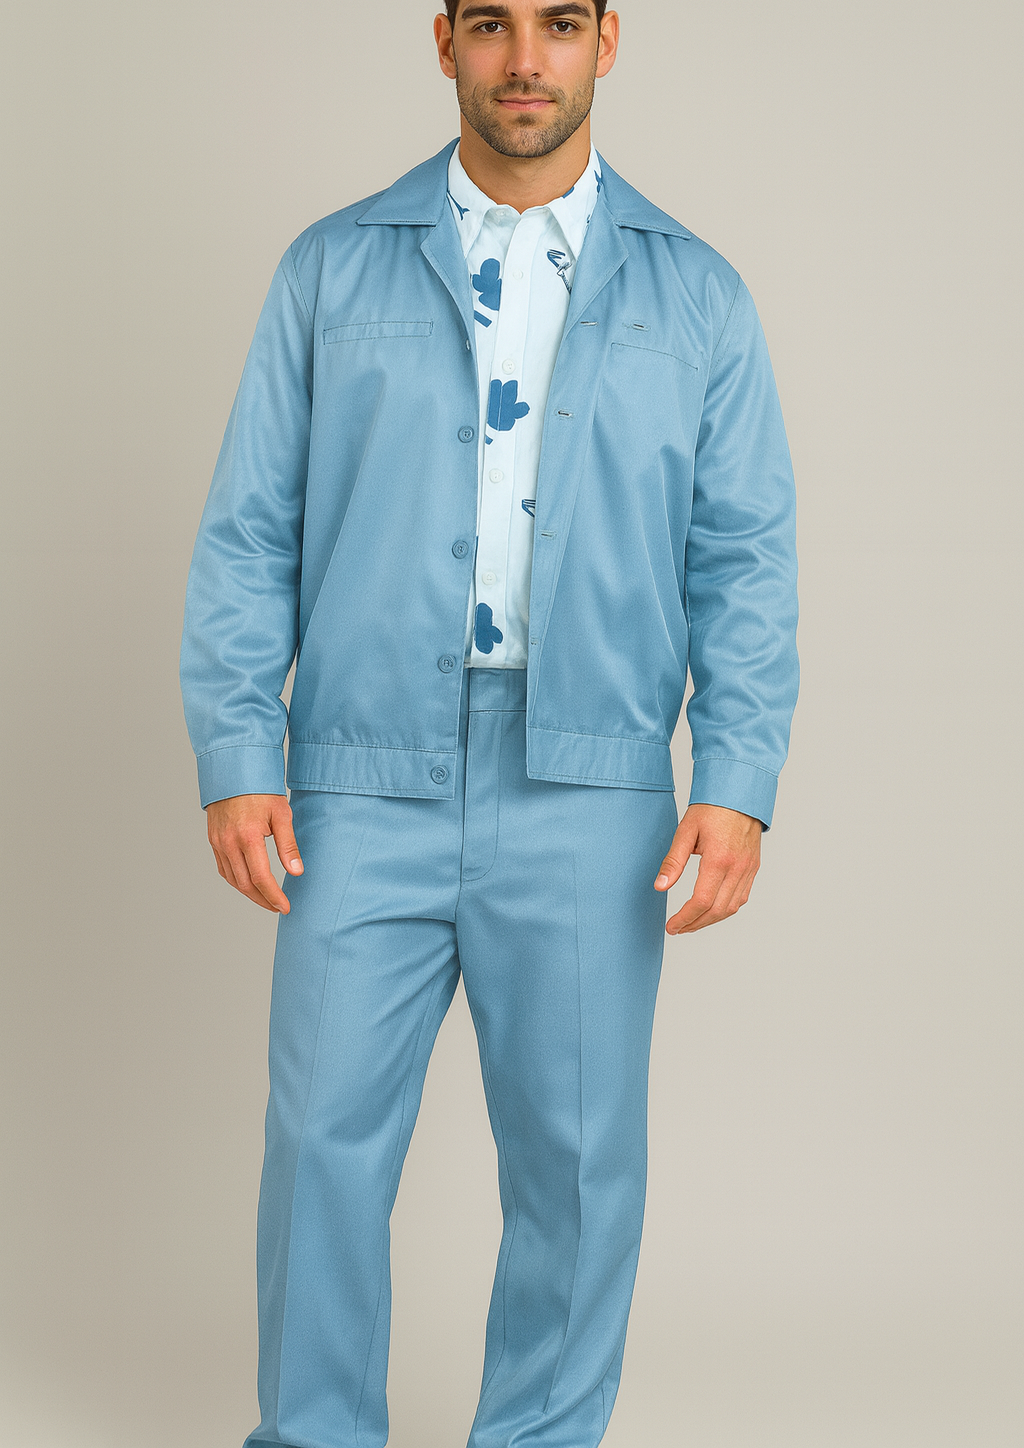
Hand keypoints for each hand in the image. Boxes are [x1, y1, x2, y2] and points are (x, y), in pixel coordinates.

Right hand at [205, 793, 303, 912]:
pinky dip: (236, 880)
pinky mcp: (213, 839)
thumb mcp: (281, 814)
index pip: (261, 877)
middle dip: (262, 900)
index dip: (273, 896)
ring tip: (266, 899)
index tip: (285, 907)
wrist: (235, 769)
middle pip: (245, 884)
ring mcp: (218, 842)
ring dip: (249, 893)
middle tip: (278, 907)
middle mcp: (228, 842)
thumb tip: (296, 872)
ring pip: (232, 879)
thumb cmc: (261, 789)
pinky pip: (223, 868)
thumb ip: (288, 845)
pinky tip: (248, 883)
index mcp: (248, 837)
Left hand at [653, 803, 762, 934]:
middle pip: (717, 910)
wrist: (740, 792)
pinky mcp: (753, 867)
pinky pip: (742, 897)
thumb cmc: (712, 808)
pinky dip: (726, 909)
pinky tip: (712, 909)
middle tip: (678, 929)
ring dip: (710, 920)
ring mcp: (748, 868)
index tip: (671, 926)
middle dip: (695, 924)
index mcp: (719, 859)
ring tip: (692, 922)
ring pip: (731, 907)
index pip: (701, 901)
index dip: (684, 918)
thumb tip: (660, 887)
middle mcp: (737, 868)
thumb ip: (673, 862)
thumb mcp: (685, 831)